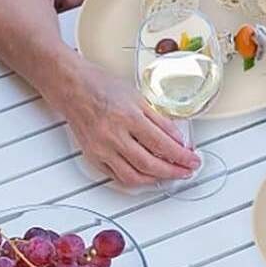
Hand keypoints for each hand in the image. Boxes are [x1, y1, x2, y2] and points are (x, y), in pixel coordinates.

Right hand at [63, 61, 199, 187]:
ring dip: (156, 179)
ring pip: (134, 176)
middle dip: (173, 171)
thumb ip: (159, 120)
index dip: (181, 156)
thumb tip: (178, 139)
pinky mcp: (93, 157)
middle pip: (150, 164)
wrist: (73, 88)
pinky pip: (117, 177)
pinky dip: (135, 179)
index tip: (192, 159)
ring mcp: (102, 149)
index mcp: (128, 117)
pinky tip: (147, 175)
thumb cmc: (102, 87)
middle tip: (186, 171)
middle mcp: (114, 136)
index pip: (162, 144)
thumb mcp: (138, 97)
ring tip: (169, 175)